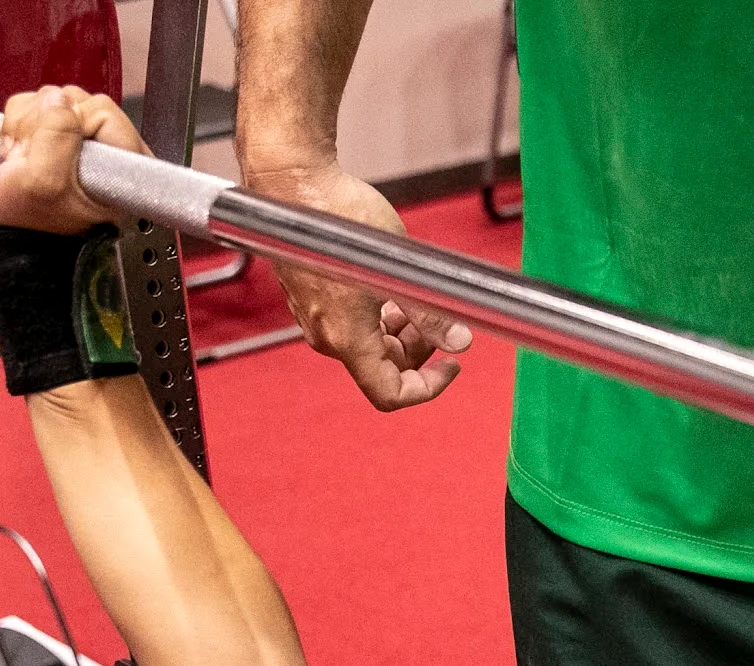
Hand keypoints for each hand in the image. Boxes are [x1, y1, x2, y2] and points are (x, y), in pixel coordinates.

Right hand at [0, 87, 148, 233]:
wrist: (7, 234)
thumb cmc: (30, 223)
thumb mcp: (43, 183)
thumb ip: (57, 136)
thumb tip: (59, 99)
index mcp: (124, 170)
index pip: (103, 111)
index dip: (70, 124)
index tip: (54, 155)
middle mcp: (110, 152)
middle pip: (77, 100)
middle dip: (43, 125)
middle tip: (33, 161)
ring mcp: (83, 140)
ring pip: (54, 99)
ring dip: (27, 128)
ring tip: (26, 162)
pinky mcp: (59, 133)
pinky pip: (35, 104)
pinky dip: (18, 125)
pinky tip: (20, 154)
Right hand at [245, 162, 471, 409]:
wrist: (294, 182)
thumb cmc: (336, 217)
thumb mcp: (400, 269)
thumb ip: (431, 313)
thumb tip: (458, 339)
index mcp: (347, 338)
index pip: (389, 394)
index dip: (427, 387)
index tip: (450, 364)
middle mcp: (326, 335)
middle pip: (383, 367)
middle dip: (417, 348)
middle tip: (438, 316)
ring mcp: (316, 318)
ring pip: (369, 343)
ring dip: (399, 328)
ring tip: (413, 294)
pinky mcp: (312, 299)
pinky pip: (351, 323)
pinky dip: (378, 313)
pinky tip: (389, 284)